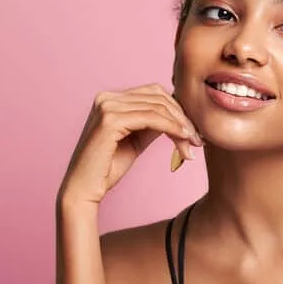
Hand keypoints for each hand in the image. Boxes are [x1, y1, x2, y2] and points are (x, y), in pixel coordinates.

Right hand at [57, 83, 201, 208]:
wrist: (84, 189)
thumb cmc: (108, 168)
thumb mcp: (137, 139)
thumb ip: (153, 123)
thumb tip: (179, 115)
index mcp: (110, 99)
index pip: (154, 93)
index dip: (177, 109)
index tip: (193, 130)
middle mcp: (106, 97)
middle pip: (158, 97)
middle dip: (182, 117)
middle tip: (198, 139)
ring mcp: (106, 106)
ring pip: (158, 107)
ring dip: (181, 125)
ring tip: (193, 144)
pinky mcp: (110, 120)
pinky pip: (151, 118)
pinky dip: (172, 127)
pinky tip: (183, 139)